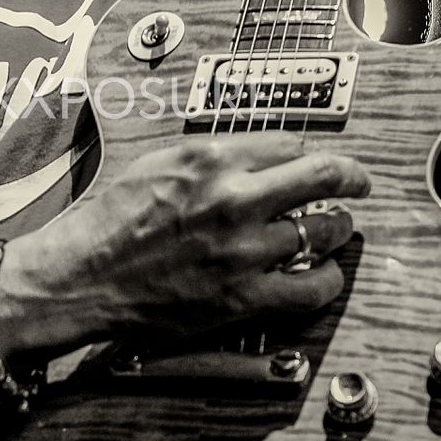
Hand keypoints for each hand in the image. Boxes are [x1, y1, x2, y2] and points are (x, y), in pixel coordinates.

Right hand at [4, 133, 369, 350]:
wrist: (82, 276)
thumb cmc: (110, 220)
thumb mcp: (158, 162)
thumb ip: (210, 156)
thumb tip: (255, 154)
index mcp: (210, 157)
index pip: (289, 144)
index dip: (305, 156)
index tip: (312, 164)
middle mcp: (233, 197)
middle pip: (324, 176)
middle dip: (351, 178)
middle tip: (358, 184)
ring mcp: (242, 249)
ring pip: (324, 231)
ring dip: (337, 230)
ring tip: (336, 231)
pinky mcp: (242, 295)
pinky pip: (310, 288)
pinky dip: (327, 280)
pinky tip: (324, 275)